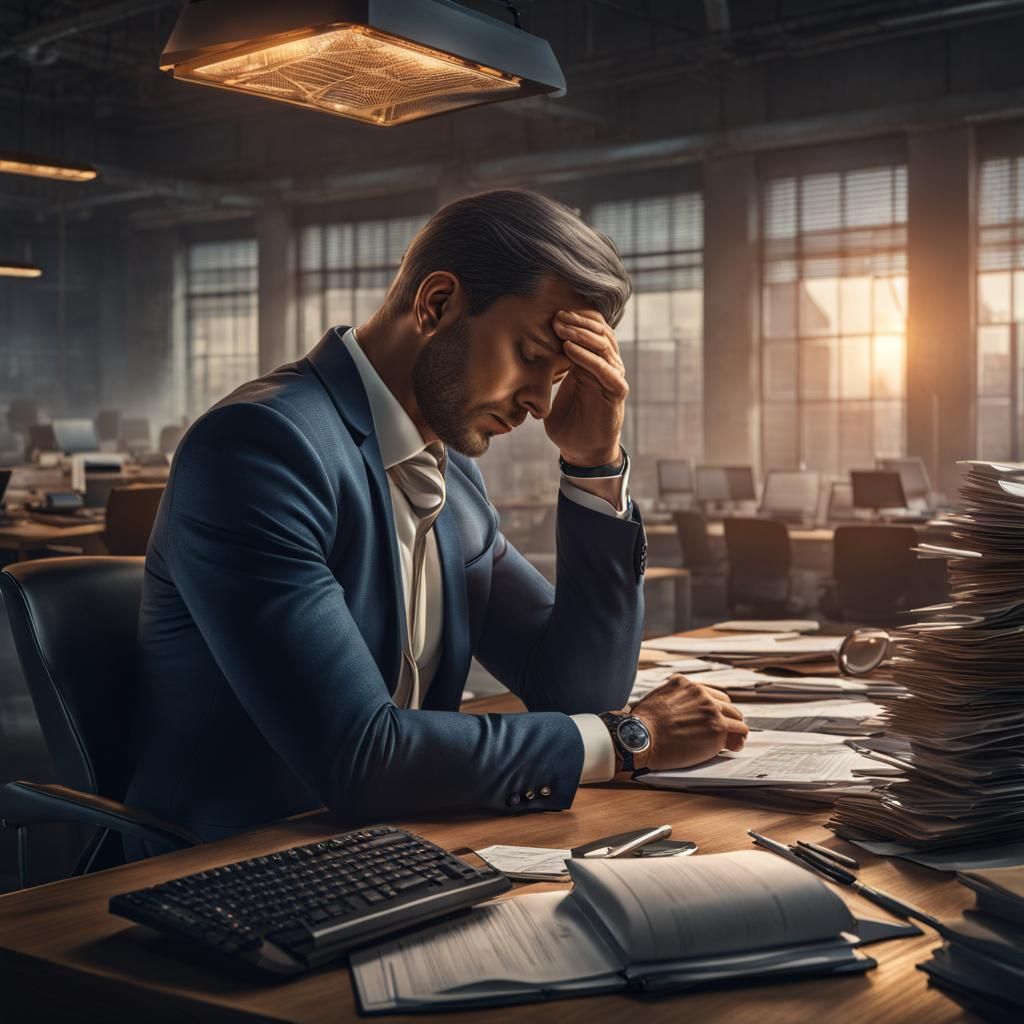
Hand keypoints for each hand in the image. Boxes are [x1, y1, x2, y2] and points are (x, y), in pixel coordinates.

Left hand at [545, 308, 626, 466]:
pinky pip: (605, 369)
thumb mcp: (553, 390)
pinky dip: (587, 357)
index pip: (591, 329)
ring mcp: (614, 376)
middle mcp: (607, 364)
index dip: (575, 319)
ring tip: (561, 327)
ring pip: (603, 345)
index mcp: (593, 361)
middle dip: (577, 322)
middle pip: (599, 332)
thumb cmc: (568, 421)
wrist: (583, 450)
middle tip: (556, 316)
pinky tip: (569, 349)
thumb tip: (523, 350)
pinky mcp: (616, 391)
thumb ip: (548, 370)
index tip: (552, 313)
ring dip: (580, 334)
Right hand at [627, 675, 748, 771]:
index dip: (714, 708)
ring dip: (736, 729)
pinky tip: (735, 746)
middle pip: (726, 704)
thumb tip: (676, 709)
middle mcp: (701, 693)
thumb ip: (672, 698)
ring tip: (735, 740)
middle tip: (727, 730)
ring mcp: (711, 710)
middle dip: (727, 717)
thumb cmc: (642, 724)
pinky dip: (737, 740)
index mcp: (685, 684)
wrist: (641, 737)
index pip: (709, 693)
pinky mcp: (718, 728)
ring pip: (736, 718)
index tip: (713, 718)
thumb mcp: (656, 698)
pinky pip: (738, 732)